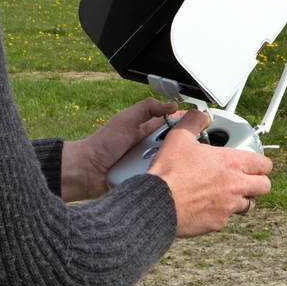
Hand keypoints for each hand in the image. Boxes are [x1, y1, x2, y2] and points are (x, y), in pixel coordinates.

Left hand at [60, 98, 176, 201]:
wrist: (87, 171)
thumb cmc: (103, 144)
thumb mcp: (126, 119)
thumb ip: (148, 107)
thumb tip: (173, 105)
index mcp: (146, 130)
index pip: (172, 125)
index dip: (184, 123)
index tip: (199, 122)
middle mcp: (150, 148)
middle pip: (174, 145)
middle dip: (178, 145)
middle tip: (181, 145)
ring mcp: (149, 165)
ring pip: (170, 162)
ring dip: (169, 161)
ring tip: (165, 162)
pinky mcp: (146, 181)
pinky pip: (161, 178)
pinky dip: (162, 176)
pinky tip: (164, 177)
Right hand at [147, 110, 272, 237]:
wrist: (158, 203)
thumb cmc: (170, 171)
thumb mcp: (180, 137)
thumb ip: (194, 122)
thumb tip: (201, 115)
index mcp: (231, 162)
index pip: (264, 164)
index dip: (260, 163)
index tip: (254, 163)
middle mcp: (235, 185)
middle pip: (264, 186)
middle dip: (258, 182)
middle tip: (245, 179)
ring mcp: (228, 206)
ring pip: (249, 205)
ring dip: (242, 199)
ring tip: (228, 193)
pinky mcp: (217, 223)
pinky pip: (227, 219)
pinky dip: (221, 213)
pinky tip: (208, 207)